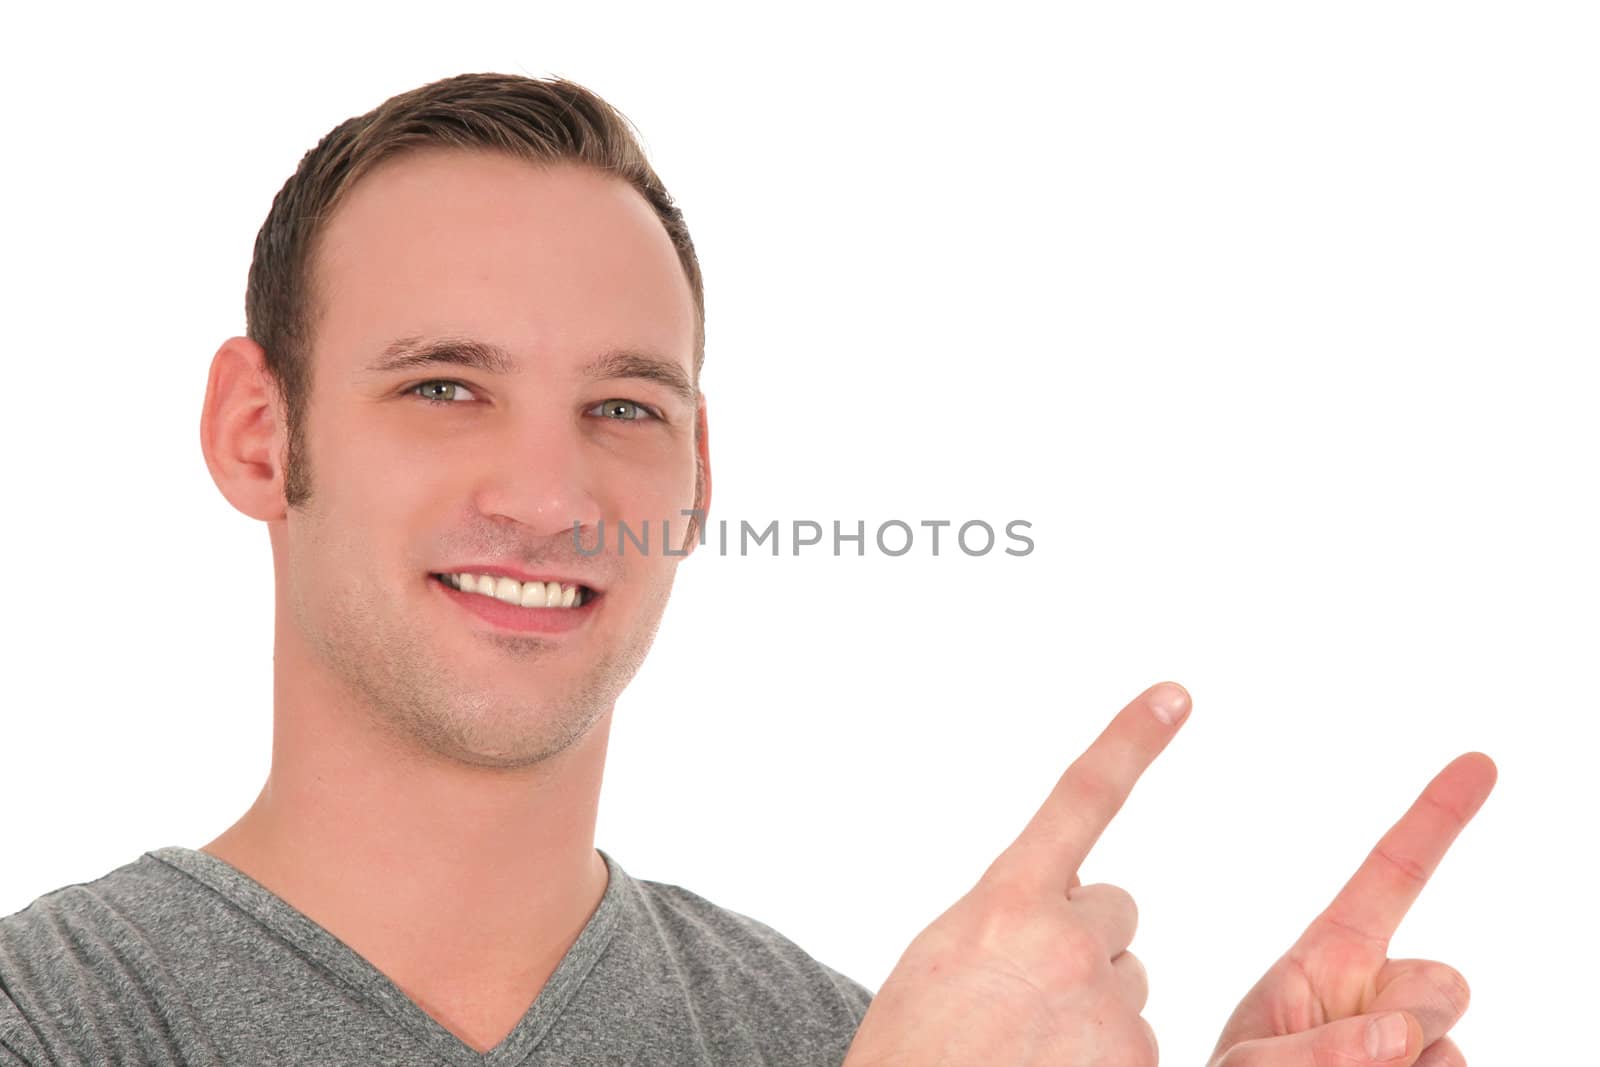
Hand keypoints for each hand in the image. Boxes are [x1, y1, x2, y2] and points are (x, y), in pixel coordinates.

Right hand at [842, 681, 1190, 1066]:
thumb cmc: (913, 1056)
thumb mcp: (940, 963)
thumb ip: (1003, 919)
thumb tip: (1054, 910)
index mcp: (1006, 904)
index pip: (1081, 800)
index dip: (1132, 741)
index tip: (1174, 695)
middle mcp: (1068, 942)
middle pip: (1113, 917)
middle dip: (1083, 946)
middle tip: (1027, 1002)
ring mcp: (1111, 1009)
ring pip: (1125, 989)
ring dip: (1091, 1014)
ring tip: (1029, 1053)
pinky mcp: (1141, 1064)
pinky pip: (1135, 1049)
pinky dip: (1104, 1064)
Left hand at [1208, 752, 1496, 1065]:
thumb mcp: (1252, 1066)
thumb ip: (1312, 1047)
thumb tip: (1396, 1031)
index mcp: (1330, 960)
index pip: (1391, 877)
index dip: (1434, 818)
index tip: (1479, 760)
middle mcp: (1378, 995)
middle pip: (1444, 982)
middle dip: (1411, 1018)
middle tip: (1352, 1060)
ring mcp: (1410, 1044)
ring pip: (1453, 1051)